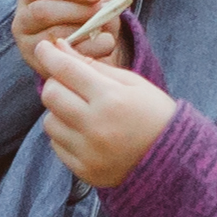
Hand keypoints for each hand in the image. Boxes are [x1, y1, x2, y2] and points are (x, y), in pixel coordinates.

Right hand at [9, 0, 130, 66]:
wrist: (83, 50)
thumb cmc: (82, 14)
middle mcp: (22, 19)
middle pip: (44, 11)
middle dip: (78, 10)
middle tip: (104, 10)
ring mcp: (28, 44)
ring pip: (53, 35)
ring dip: (85, 30)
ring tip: (108, 27)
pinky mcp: (40, 65)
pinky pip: (63, 57)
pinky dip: (88, 49)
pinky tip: (106, 43)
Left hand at [31, 30, 176, 191]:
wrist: (173, 161)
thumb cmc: (155, 114)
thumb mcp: (132, 83)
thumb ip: (94, 66)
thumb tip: (61, 49)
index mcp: (111, 99)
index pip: (66, 70)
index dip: (49, 54)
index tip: (44, 46)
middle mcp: (95, 126)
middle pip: (51, 95)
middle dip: (55, 82)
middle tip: (67, 81)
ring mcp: (88, 152)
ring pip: (49, 122)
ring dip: (59, 110)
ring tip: (80, 110)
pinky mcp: (84, 170)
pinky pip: (56, 146)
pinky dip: (64, 134)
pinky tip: (84, 131)